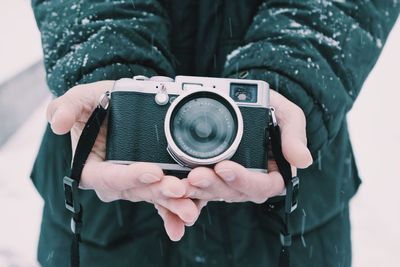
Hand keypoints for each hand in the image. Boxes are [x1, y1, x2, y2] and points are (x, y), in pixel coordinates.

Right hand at [47, 81, 199, 240]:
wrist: (119, 105)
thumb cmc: (98, 103)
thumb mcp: (81, 98)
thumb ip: (66, 107)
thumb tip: (56, 124)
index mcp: (92, 169)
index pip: (109, 178)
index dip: (129, 176)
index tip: (152, 170)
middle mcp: (114, 181)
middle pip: (136, 191)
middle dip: (158, 192)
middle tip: (179, 190)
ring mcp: (135, 183)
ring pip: (153, 196)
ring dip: (173, 203)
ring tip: (191, 206)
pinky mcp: (152, 182)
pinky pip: (164, 197)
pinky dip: (177, 206)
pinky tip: (193, 210)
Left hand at [185, 90, 312, 203]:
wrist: (247, 103)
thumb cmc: (272, 110)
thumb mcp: (288, 116)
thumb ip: (294, 136)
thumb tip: (303, 161)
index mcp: (272, 174)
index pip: (262, 186)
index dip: (244, 180)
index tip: (226, 168)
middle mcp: (249, 182)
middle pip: (233, 192)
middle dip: (214, 186)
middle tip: (196, 175)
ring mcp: (228, 182)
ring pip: (213, 192)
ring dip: (197, 190)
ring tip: (182, 180)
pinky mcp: (211, 177)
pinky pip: (199, 188)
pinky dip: (187, 190)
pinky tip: (174, 185)